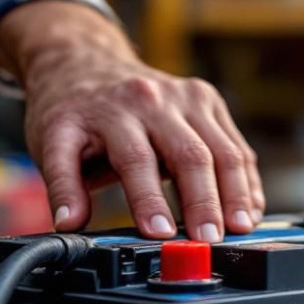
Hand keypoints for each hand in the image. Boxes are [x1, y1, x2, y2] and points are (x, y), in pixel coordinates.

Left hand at [0, 1, 263, 241]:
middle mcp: (151, 98)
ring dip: (236, 195)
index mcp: (111, 110)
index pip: (136, 159)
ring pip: (224, 151)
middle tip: (210, 240)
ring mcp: (186, 96)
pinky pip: (236, 146)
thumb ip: (62, 185)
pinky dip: (246, 182)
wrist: (87, 63)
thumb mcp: (52, 143)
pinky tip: (250, 210)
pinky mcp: (208, 100)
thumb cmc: (73, 112)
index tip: (161, 234)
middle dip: (204, 203)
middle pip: (190, 155)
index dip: (149, 199)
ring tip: (241, 230)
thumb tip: (69, 223)